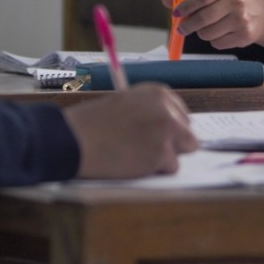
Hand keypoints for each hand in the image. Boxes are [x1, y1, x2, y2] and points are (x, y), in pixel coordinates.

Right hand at [62, 83, 198, 178]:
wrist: (76, 138)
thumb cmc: (94, 122)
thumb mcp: (127, 104)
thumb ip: (151, 111)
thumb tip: (173, 130)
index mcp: (158, 93)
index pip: (182, 114)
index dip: (170, 128)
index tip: (154, 134)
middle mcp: (167, 109)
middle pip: (187, 134)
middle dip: (172, 144)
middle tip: (144, 147)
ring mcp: (166, 132)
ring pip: (182, 152)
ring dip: (164, 157)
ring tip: (137, 153)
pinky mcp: (161, 155)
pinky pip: (170, 168)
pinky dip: (155, 170)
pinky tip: (134, 162)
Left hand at [163, 0, 263, 56]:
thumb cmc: (234, 2)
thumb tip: (166, 0)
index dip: (185, 6)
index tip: (175, 14)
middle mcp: (236, 2)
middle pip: (203, 18)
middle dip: (188, 25)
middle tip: (181, 29)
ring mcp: (241, 20)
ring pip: (208, 33)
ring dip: (202, 33)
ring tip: (208, 28)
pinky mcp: (244, 36)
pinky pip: (218, 43)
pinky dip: (214, 41)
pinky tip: (222, 33)